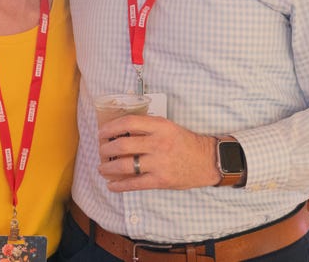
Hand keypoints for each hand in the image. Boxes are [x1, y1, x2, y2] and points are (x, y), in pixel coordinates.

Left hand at [97, 115, 218, 191]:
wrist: (207, 161)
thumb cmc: (184, 142)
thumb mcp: (168, 126)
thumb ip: (147, 126)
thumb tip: (120, 130)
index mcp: (160, 126)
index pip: (128, 122)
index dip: (111, 127)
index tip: (102, 131)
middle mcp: (158, 143)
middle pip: (122, 145)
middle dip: (106, 148)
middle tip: (101, 150)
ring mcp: (159, 163)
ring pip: (124, 165)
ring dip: (108, 167)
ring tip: (102, 168)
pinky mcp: (160, 180)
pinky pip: (134, 184)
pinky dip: (119, 185)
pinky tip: (111, 185)